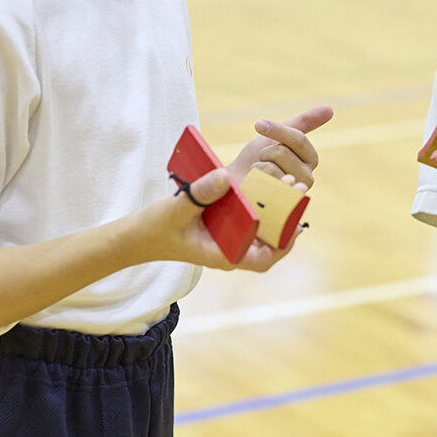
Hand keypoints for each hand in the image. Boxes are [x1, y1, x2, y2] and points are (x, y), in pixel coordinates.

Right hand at [144, 166, 295, 271]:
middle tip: (297, 190)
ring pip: (262, 230)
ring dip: (276, 209)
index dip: (282, 243)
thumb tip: (225, 177)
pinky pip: (249, 221)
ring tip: (288, 183)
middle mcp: (230, 251)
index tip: (296, 223)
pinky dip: (260, 205)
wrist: (139, 235)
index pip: (262, 259)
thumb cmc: (156, 227)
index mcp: (223, 255)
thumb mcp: (177, 208)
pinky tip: (268, 184)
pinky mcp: (223, 229)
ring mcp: (227, 241)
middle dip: (286, 219)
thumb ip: (200, 193)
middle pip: (269, 242)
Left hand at [229, 104, 334, 188]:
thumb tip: (330, 108)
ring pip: (271, 168)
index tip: (259, 125)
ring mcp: (292, 196)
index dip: (277, 130)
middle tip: (262, 161)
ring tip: (258, 175)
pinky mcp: (275, 207)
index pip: (298, 139)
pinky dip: (253, 180)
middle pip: (282, 152)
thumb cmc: (257, 158)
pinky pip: (262, 184)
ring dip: (257, 166)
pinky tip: (256, 186)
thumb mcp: (277, 135)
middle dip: (264, 153)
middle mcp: (306, 180)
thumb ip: (304, 123)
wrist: (234, 183)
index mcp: (310, 160)